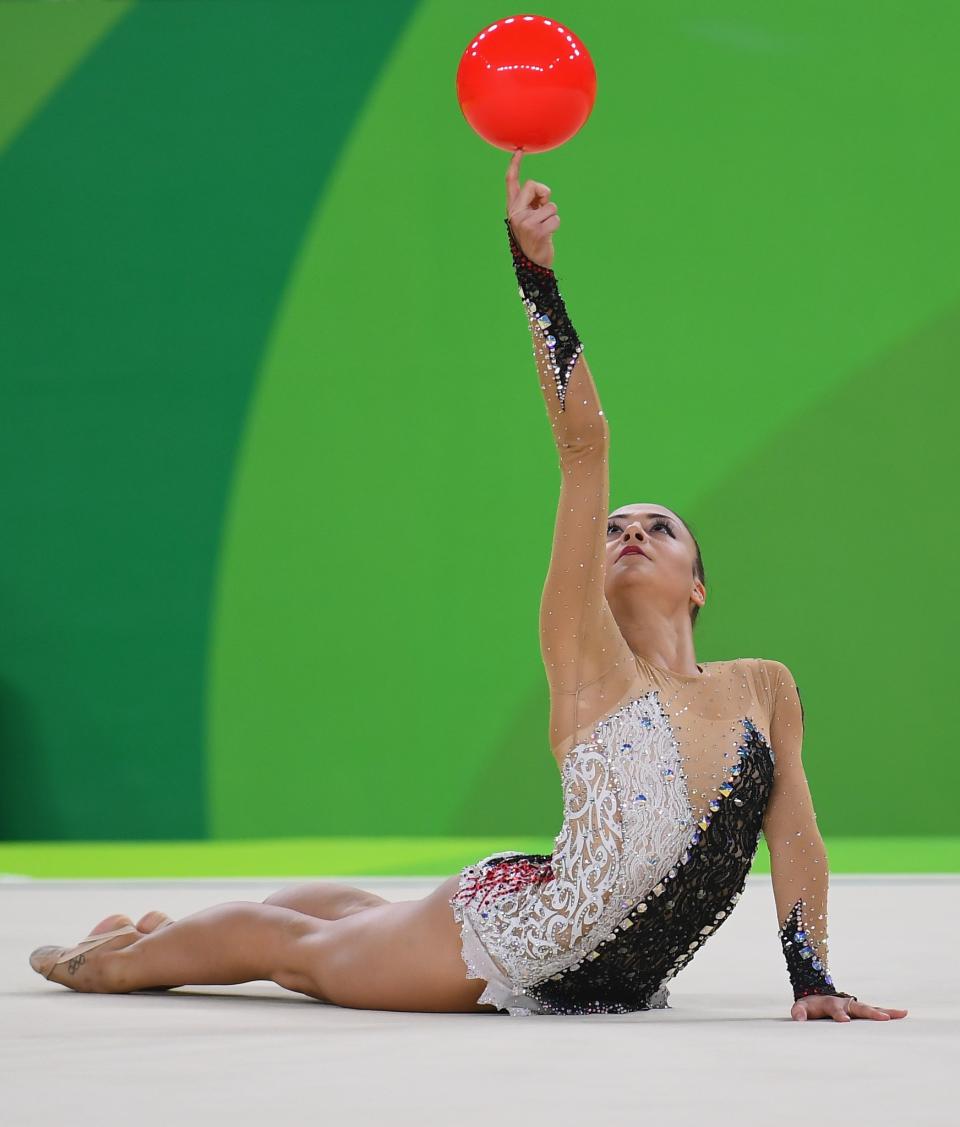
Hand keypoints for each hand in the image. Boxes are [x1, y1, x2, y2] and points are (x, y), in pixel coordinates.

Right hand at [505, 148, 559, 269]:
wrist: (532, 265)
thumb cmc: (533, 238)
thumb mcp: (528, 218)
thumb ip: (533, 203)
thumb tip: (544, 193)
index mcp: (512, 209)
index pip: (511, 183)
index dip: (515, 166)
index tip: (519, 151)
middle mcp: (516, 214)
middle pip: (533, 185)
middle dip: (544, 193)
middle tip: (543, 207)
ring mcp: (526, 223)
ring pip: (550, 205)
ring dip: (552, 216)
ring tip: (544, 228)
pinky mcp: (537, 231)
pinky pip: (555, 218)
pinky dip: (555, 226)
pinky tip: (548, 235)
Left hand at [790, 994, 908, 1021]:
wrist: (817, 996)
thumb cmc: (810, 1005)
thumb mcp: (801, 1007)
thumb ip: (799, 1012)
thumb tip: (798, 1019)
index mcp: (830, 1003)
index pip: (835, 1009)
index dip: (839, 1015)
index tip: (844, 1021)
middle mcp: (845, 1003)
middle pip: (858, 1007)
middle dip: (870, 1012)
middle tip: (883, 1017)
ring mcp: (854, 1006)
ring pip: (871, 1008)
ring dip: (885, 1011)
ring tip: (901, 1013)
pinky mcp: (861, 1011)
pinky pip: (875, 1011)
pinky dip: (888, 1013)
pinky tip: (902, 1014)